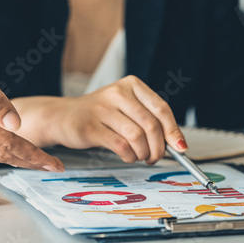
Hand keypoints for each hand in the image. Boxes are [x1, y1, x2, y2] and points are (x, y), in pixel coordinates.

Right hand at [12, 75, 187, 163]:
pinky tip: (127, 156)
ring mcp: (102, 108)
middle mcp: (118, 93)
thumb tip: (177, 143)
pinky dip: (129, 156)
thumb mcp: (126, 109)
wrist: (62, 116)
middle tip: (155, 157)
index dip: (173, 131)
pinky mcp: (90, 126)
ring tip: (140, 156)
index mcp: (131, 85)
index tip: (180, 147)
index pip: (161, 108)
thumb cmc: (100, 115)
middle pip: (151, 125)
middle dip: (159, 147)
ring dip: (143, 153)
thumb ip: (150, 120)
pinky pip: (120, 145)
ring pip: (137, 136)